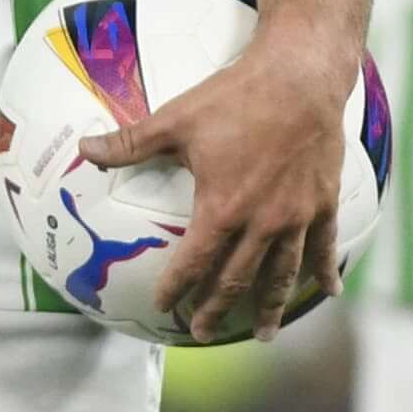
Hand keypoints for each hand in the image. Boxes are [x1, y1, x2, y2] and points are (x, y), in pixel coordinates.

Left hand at [80, 33, 350, 342]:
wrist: (300, 77)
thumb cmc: (236, 97)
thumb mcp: (176, 119)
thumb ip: (129, 142)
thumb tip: (83, 148)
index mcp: (222, 209)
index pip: (194, 263)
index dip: (176, 287)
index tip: (164, 305)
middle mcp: (260, 223)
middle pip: (235, 280)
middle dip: (216, 310)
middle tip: (203, 332)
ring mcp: (295, 217)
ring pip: (281, 274)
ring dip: (270, 307)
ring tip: (264, 333)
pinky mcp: (323, 202)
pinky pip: (324, 246)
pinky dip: (324, 271)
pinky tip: (329, 292)